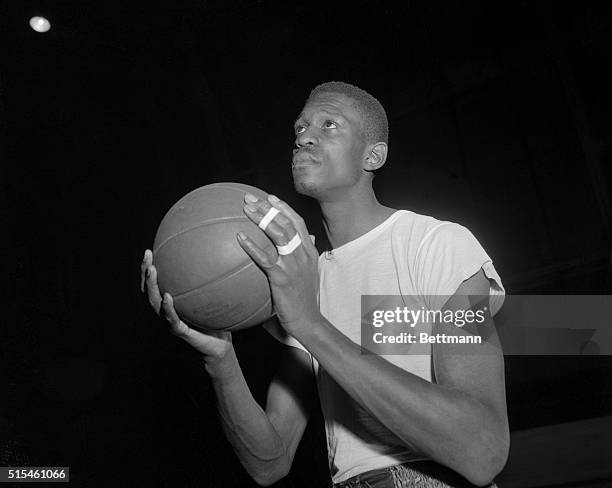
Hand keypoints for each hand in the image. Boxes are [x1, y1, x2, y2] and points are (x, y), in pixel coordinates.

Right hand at [140, 249, 232, 362]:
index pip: (157, 283)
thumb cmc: (218, 320)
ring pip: (154, 303)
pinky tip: (167, 296)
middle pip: (150, 290)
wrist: (220, 346)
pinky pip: (171, 318)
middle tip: (147, 254)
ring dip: (152, 286)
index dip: (150, 267)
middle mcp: (167, 311)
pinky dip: (167, 307)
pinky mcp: (179, 332)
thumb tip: (225, 254)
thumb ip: (216, 280)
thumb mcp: (218, 297)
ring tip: (152, 270)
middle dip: (146, 271)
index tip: (150, 249)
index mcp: (172, 302)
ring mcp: (170, 321)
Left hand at [237, 194, 320, 332]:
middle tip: (250, 198)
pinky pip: (264, 257)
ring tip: (246, 209)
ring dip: (261, 218)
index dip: (283, 208)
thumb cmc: (304, 300)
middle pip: (286, 222)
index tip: (269, 197)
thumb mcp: (308, 275)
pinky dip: (252, 245)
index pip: (297, 222)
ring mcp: (293, 264)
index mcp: (308, 251)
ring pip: (278, 234)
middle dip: (268, 207)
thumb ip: (303, 258)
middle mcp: (303, 253)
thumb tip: (304, 243)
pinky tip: (239, 238)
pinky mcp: (282, 276)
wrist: (307, 321)